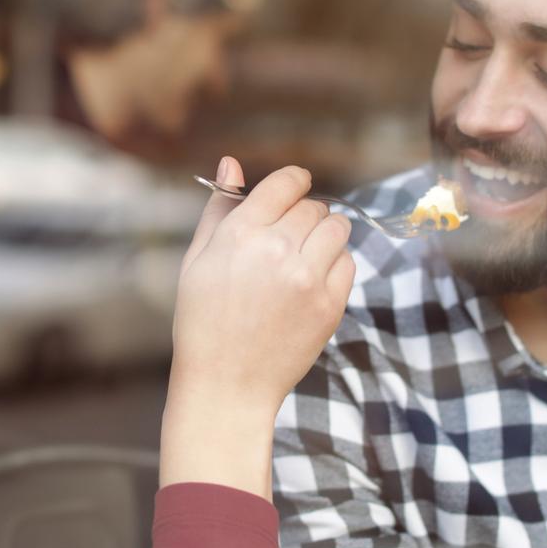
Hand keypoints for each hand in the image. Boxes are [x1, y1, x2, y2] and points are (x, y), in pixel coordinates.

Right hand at [169, 157, 354, 413]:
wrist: (226, 384)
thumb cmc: (203, 321)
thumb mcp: (197, 260)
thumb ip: (219, 208)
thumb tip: (232, 162)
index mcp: (240, 234)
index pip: (286, 183)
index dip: (294, 182)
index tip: (295, 189)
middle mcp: (277, 250)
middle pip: (313, 206)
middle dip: (304, 215)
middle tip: (288, 240)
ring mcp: (307, 279)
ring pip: (338, 228)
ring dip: (325, 235)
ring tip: (304, 257)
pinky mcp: (330, 305)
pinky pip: (349, 262)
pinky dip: (335, 265)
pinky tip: (311, 282)